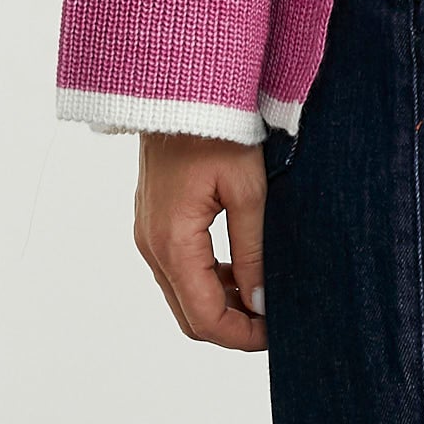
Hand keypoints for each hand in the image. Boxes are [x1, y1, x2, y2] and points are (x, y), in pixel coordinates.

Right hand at [133, 131, 268, 350]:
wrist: (179, 86)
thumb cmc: (216, 128)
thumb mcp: (247, 190)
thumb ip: (253, 251)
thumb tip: (261, 303)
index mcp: (173, 242)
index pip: (204, 318)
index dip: (241, 336)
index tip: (276, 334)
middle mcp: (151, 245)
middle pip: (188, 314)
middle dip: (230, 326)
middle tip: (272, 320)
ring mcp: (147, 232)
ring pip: (182, 293)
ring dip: (219, 302)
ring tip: (262, 292)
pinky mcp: (152, 220)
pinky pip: (177, 266)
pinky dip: (206, 278)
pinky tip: (238, 268)